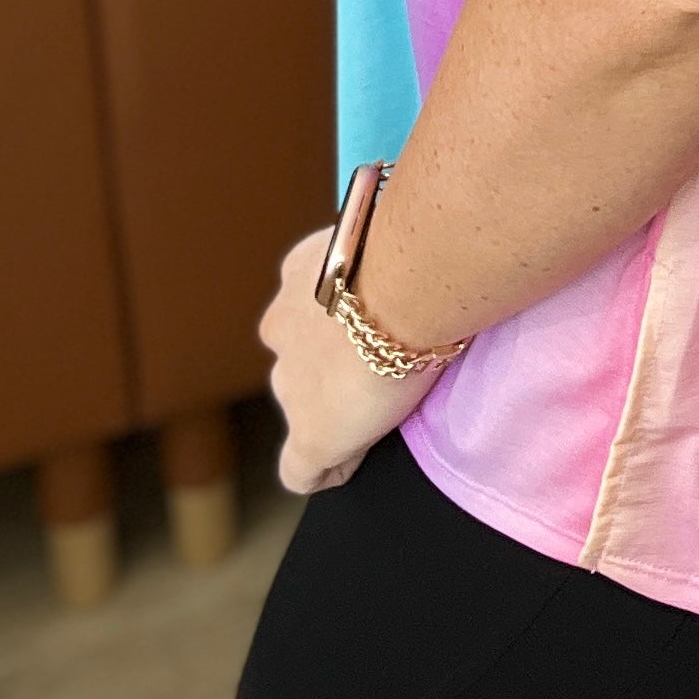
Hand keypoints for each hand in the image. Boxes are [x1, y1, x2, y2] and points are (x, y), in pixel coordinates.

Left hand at [259, 228, 445, 495]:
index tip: (376, 328)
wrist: (409, 283)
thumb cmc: (413, 243)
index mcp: (298, 275)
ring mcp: (290, 384)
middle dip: (333, 364)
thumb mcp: (389, 230)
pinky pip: (304, 468)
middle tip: (385, 365)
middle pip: (300, 357)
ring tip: (379, 409)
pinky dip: (329, 467)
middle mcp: (281, 326)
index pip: (308, 308)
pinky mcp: (309, 435)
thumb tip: (418, 254)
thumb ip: (384, 251)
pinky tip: (353, 461)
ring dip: (334, 406)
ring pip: (302, 403)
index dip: (340, 324)